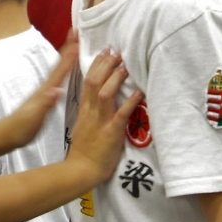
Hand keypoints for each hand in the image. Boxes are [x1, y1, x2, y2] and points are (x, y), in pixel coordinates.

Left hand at [7, 32, 77, 150]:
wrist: (8, 134)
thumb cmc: (22, 127)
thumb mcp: (35, 117)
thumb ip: (45, 103)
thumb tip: (56, 90)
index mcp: (46, 90)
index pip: (60, 69)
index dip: (69, 54)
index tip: (77, 38)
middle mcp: (46, 87)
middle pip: (60, 64)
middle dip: (68, 48)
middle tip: (76, 32)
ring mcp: (44, 91)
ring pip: (59, 69)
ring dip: (67, 56)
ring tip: (75, 45)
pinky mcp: (45, 98)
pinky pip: (58, 79)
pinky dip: (64, 70)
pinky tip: (66, 71)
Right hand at [67, 50, 141, 185]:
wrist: (81, 170)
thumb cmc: (84, 150)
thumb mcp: (83, 125)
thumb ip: (90, 110)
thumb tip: (99, 95)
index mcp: (84, 109)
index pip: (86, 81)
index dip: (95, 65)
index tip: (104, 52)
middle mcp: (90, 112)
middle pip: (94, 82)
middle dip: (105, 65)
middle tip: (116, 52)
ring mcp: (100, 121)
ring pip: (105, 94)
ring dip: (115, 79)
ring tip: (125, 66)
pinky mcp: (110, 133)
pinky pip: (121, 115)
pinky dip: (130, 102)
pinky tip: (139, 93)